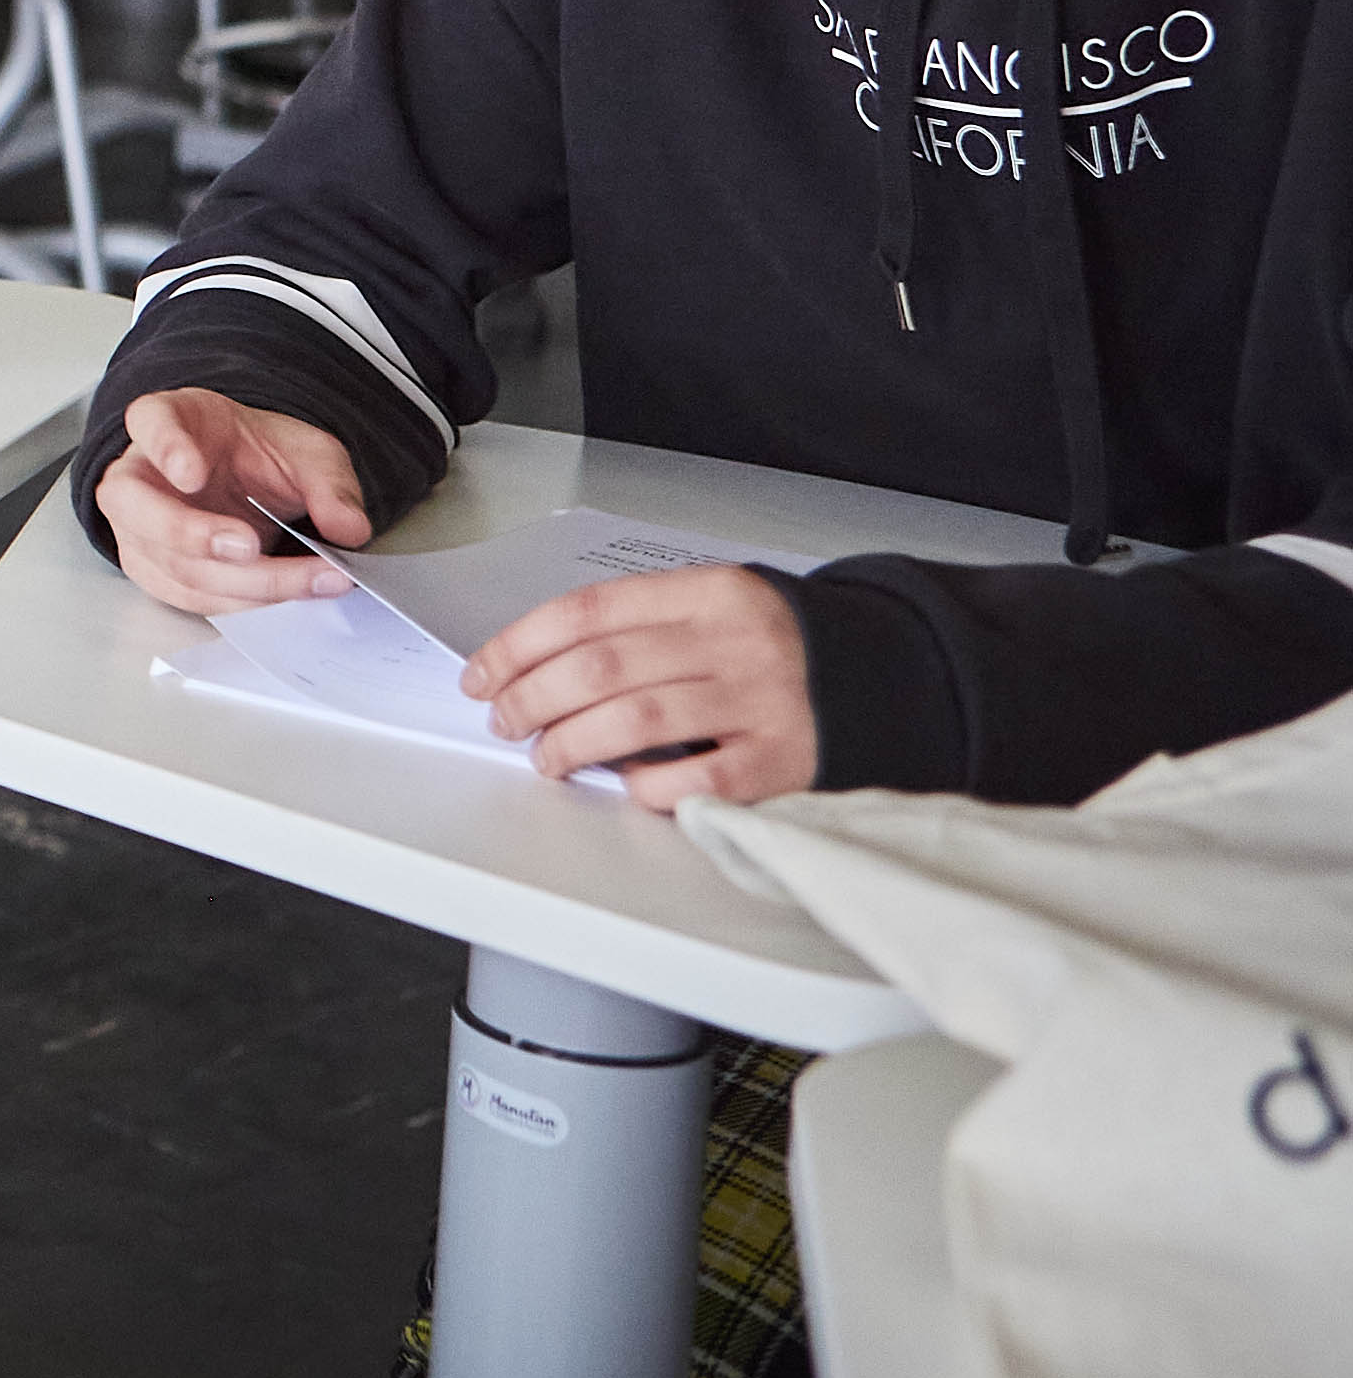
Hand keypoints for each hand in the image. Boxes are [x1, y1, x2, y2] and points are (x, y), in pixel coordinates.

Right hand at [100, 388, 378, 616]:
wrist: (249, 488)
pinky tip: (291, 597)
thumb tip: (348, 529)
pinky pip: (193, 598)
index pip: (151, 424)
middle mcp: (138, 476)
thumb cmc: (260, 459)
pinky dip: (245, 603)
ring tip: (312, 579)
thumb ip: (329, 484)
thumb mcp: (307, 452)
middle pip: (135, 505)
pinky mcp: (157, 573)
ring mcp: (138, 530)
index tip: (192, 473)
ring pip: (173, 564)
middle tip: (248, 547)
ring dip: (245, 582)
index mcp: (168, 420)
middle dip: (190, 533)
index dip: (166, 449)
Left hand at [461, 567, 817, 810]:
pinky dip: (645, 786)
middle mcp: (735, 641)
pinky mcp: (785, 763)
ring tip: (547, 757)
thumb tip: (539, 665)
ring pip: (633, 721)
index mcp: (710, 592)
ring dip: (570, 744)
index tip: (482, 674)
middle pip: (599, 668)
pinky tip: (626, 785)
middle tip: (504, 721)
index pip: (587, 612)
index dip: (519, 645)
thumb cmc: (780, 647)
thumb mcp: (716, 607)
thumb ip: (642, 625)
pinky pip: (693, 780)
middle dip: (531, 698)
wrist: (894, 678)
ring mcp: (762, 703)